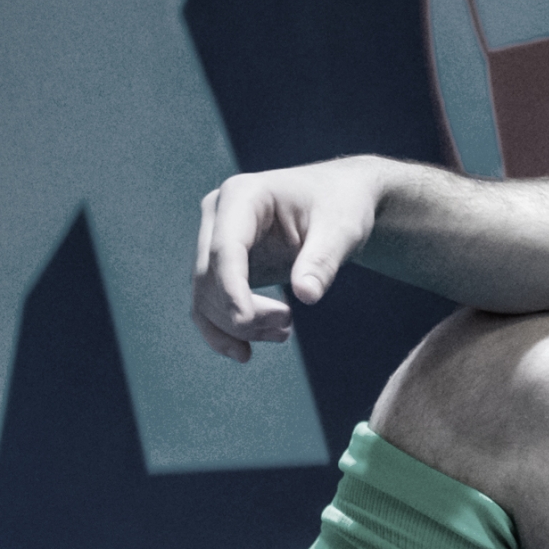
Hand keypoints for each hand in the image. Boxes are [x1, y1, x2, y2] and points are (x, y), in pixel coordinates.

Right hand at [191, 156, 384, 359]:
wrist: (340, 200)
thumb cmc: (342, 205)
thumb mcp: (342, 229)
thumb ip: (323, 260)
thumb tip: (306, 295)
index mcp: (243, 196)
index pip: (225, 248)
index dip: (231, 288)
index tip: (245, 321)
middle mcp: (218, 216)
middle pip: (210, 276)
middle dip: (242, 313)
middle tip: (287, 327)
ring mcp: (216, 240)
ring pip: (206, 296)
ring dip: (238, 326)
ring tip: (284, 333)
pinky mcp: (224, 266)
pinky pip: (210, 304)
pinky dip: (223, 331)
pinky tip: (244, 353)